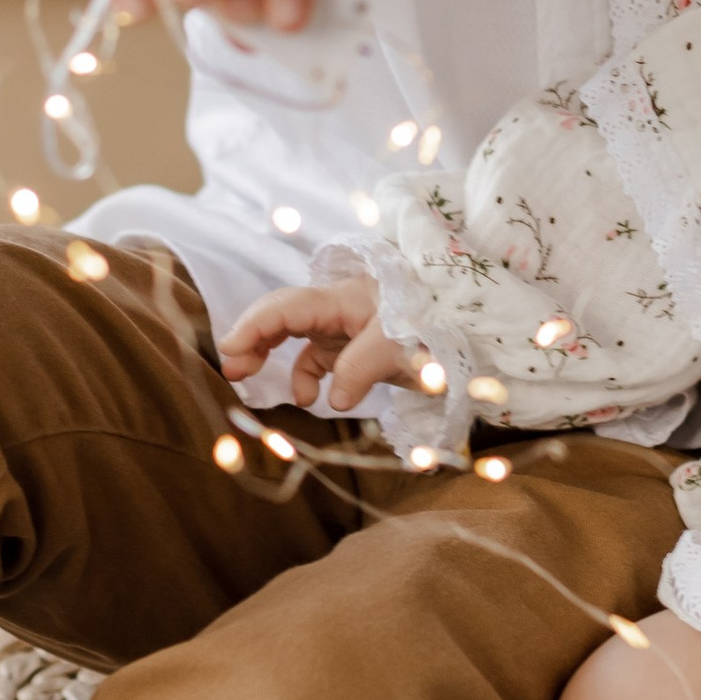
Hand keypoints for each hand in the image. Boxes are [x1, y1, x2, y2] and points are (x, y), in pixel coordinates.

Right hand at [216, 275, 417, 413]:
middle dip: (252, 337)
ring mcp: (346, 326)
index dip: (253, 325)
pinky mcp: (356, 346)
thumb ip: (359, 370)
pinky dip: (306, 377)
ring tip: (246, 377)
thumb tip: (331, 401)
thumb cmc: (435, 324)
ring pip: (296, 336)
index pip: (287, 307)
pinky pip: (319, 359)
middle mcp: (339, 307)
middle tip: (230, 368)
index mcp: (343, 298)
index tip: (228, 348)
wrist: (472, 325)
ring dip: (269, 354)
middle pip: (282, 315)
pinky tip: (307, 399)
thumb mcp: (397, 345)